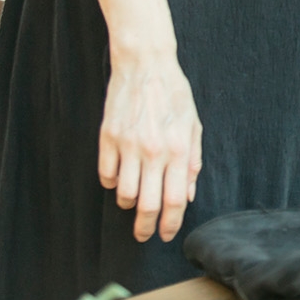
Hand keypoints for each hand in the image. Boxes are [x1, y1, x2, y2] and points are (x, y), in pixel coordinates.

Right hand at [99, 48, 203, 242]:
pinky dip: (111, 182)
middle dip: (145, 227)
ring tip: (133, 202)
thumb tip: (188, 195)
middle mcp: (153, 151)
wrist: (145, 65)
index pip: (175, 200)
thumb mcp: (194, 125)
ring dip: (128, 204)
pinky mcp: (108, 138)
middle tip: (144, 234)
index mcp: (178, 150)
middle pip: (147, 205)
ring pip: (123, 194)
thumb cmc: (174, 95)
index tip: (166, 234)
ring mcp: (128, 145)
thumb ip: (192, 162)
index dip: (170, 224)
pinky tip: (119, 177)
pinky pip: (105, 174)